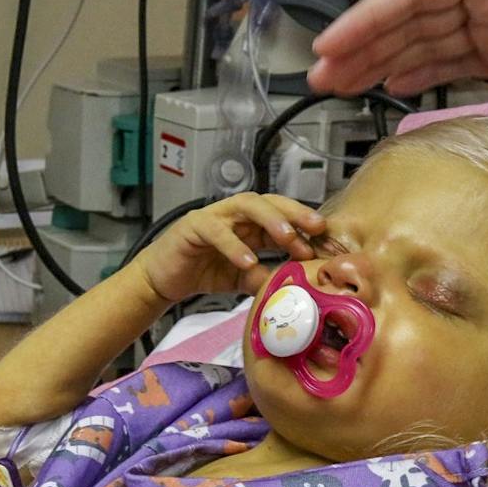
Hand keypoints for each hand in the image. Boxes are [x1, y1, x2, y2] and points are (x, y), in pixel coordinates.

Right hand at [132, 192, 323, 304]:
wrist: (162, 279)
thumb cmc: (201, 271)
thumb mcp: (242, 279)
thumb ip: (265, 277)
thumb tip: (295, 284)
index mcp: (249, 224)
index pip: (282, 215)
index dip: (303, 224)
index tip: (324, 239)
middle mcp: (234, 215)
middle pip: (269, 201)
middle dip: (294, 212)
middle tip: (315, 228)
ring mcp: (214, 216)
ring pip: (246, 206)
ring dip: (270, 219)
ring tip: (287, 238)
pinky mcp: (193, 226)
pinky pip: (216, 231)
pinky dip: (234, 245)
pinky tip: (248, 260)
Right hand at [306, 0, 487, 131]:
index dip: (370, 15)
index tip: (332, 41)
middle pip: (412, 19)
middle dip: (363, 44)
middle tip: (321, 74)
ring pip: (426, 45)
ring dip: (381, 62)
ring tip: (340, 84)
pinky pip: (454, 67)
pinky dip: (420, 75)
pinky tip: (392, 86)